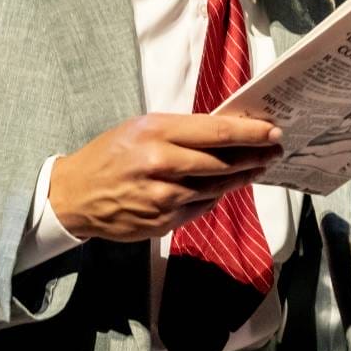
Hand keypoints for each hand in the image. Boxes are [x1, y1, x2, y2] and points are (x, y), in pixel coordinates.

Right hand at [47, 114, 284, 242]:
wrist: (75, 195)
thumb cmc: (110, 155)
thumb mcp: (140, 128)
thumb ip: (181, 130)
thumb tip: (225, 131)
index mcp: (156, 133)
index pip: (216, 132)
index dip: (250, 133)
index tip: (273, 131)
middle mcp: (162, 164)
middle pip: (223, 162)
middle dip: (255, 156)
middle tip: (275, 150)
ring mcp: (163, 197)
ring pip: (217, 187)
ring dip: (241, 178)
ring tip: (257, 168)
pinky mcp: (163, 222)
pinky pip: (201, 207)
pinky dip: (215, 196)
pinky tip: (224, 187)